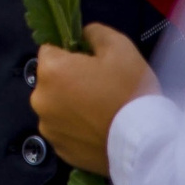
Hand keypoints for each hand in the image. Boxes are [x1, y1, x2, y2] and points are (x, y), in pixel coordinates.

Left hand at [31, 25, 157, 174]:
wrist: (143, 144)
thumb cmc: (129, 91)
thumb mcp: (120, 47)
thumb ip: (95, 33)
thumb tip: (83, 35)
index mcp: (50, 71)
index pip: (50, 50)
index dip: (71, 54)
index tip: (91, 64)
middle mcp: (40, 100)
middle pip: (51, 81)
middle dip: (68, 80)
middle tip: (99, 88)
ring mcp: (48, 128)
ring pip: (56, 107)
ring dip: (70, 106)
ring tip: (100, 113)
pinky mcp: (60, 151)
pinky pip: (64, 131)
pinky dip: (75, 129)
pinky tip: (98, 131)